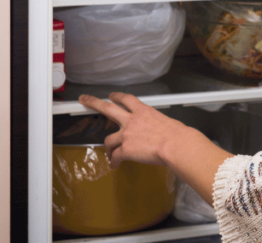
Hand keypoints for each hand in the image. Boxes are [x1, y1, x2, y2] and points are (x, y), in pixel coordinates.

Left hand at [78, 93, 197, 168]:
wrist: (175, 145)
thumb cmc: (178, 135)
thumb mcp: (167, 123)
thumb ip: (156, 125)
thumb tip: (158, 133)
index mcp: (144, 112)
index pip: (127, 100)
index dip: (117, 97)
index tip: (111, 96)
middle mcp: (132, 120)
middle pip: (108, 108)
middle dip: (93, 103)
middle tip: (84, 100)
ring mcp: (126, 135)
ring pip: (109, 140)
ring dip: (108, 148)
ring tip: (110, 154)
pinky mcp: (125, 150)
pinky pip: (115, 156)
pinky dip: (114, 162)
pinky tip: (115, 165)